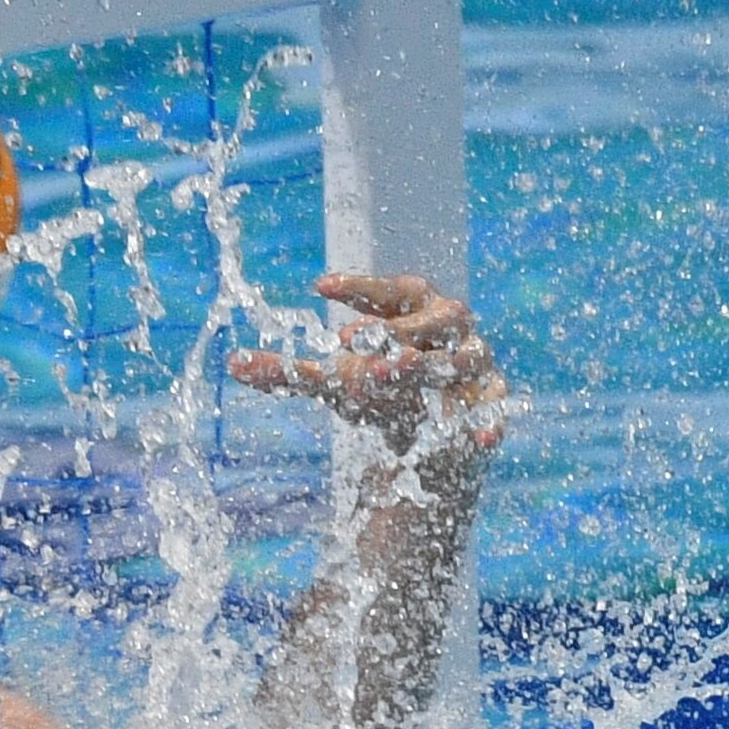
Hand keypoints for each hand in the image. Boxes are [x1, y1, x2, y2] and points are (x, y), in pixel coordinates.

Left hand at [230, 273, 504, 460]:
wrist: (429, 434)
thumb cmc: (382, 391)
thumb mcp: (335, 383)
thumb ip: (291, 372)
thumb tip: (232, 365)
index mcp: (415, 307)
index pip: (391, 289)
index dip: (360, 287)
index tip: (318, 286)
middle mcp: (452, 326)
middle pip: (430, 321)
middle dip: (395, 334)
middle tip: (350, 349)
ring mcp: (477, 361)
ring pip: (463, 358)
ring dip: (428, 367)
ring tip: (387, 375)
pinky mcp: (492, 401)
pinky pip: (495, 409)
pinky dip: (490, 422)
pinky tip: (482, 442)